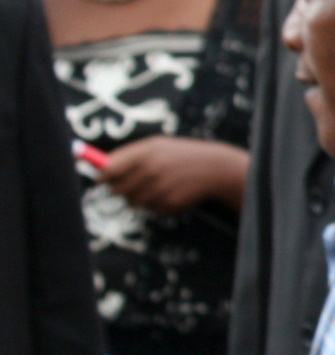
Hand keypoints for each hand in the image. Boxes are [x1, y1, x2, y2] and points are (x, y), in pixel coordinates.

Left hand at [97, 137, 250, 215]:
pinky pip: (149, 209)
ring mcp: (159, 189)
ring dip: (138, 197)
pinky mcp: (168, 204)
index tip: (102, 178)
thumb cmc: (179, 154)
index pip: (108, 170)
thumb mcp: (156, 145)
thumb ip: (128, 155)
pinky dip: (155, 203)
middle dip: (119, 188)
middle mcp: (150, 172)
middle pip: (116, 190)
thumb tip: (100, 169)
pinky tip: (169, 192)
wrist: (213, 168)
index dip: (102, 176)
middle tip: (130, 183)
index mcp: (144, 154)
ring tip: (155, 185)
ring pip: (132, 202)